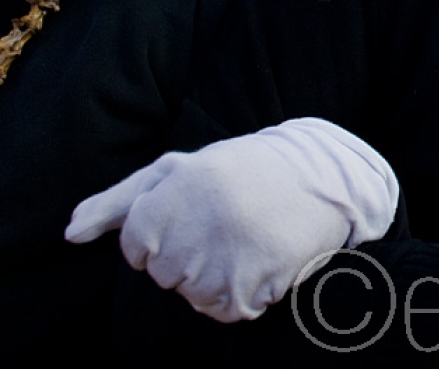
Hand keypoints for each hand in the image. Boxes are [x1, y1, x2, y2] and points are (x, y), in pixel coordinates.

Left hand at [66, 118, 398, 321]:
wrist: (325, 177)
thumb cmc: (242, 172)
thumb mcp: (179, 170)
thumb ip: (119, 200)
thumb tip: (70, 233)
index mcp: (175, 188)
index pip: (137, 246)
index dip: (165, 235)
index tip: (200, 215)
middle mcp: (197, 222)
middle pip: (165, 274)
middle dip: (190, 256)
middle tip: (228, 226)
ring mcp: (225, 255)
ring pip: (192, 296)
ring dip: (215, 278)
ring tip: (246, 242)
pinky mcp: (254, 282)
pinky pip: (224, 311)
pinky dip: (240, 295)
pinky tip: (259, 262)